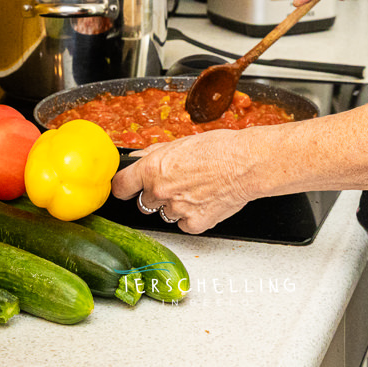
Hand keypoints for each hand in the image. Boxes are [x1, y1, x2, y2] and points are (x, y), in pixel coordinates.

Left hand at [110, 131, 252, 233]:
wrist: (247, 164)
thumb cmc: (219, 148)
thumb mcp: (180, 143)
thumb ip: (154, 153)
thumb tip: (137, 158)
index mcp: (152, 169)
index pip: (120, 186)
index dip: (124, 186)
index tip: (127, 188)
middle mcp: (160, 192)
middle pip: (144, 203)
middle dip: (155, 195)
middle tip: (176, 184)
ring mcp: (176, 210)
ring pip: (165, 214)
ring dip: (174, 206)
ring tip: (195, 190)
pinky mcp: (194, 224)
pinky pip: (183, 224)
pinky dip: (191, 217)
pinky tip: (204, 201)